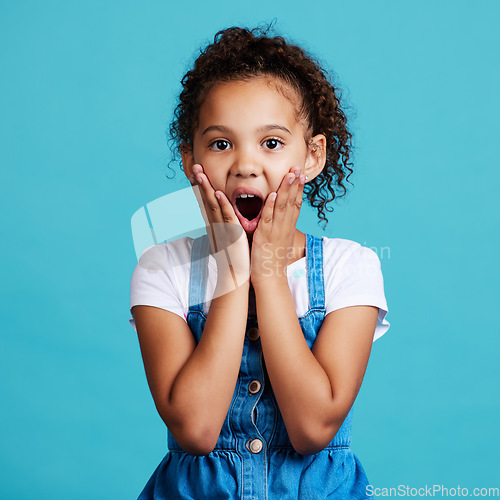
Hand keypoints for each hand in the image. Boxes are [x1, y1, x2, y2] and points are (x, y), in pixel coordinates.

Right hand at [189, 164, 249, 288]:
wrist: (235, 277)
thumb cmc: (234, 259)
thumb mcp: (229, 238)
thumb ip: (226, 227)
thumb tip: (225, 219)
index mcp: (216, 225)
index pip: (207, 203)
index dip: (201, 188)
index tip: (196, 173)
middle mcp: (216, 226)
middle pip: (206, 200)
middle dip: (200, 183)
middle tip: (194, 166)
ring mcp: (222, 229)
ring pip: (213, 205)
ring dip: (206, 188)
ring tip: (200, 173)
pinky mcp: (231, 235)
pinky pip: (226, 217)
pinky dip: (221, 205)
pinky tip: (218, 193)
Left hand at [250, 167, 305, 286]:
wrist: (269, 277)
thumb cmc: (272, 260)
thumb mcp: (280, 241)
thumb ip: (280, 228)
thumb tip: (282, 220)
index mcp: (287, 227)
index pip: (296, 205)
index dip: (299, 189)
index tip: (302, 175)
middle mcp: (284, 227)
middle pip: (292, 202)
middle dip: (296, 184)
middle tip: (299, 168)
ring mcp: (275, 230)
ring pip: (282, 207)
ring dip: (286, 189)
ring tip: (290, 174)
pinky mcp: (265, 235)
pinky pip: (268, 218)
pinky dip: (271, 206)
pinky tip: (273, 195)